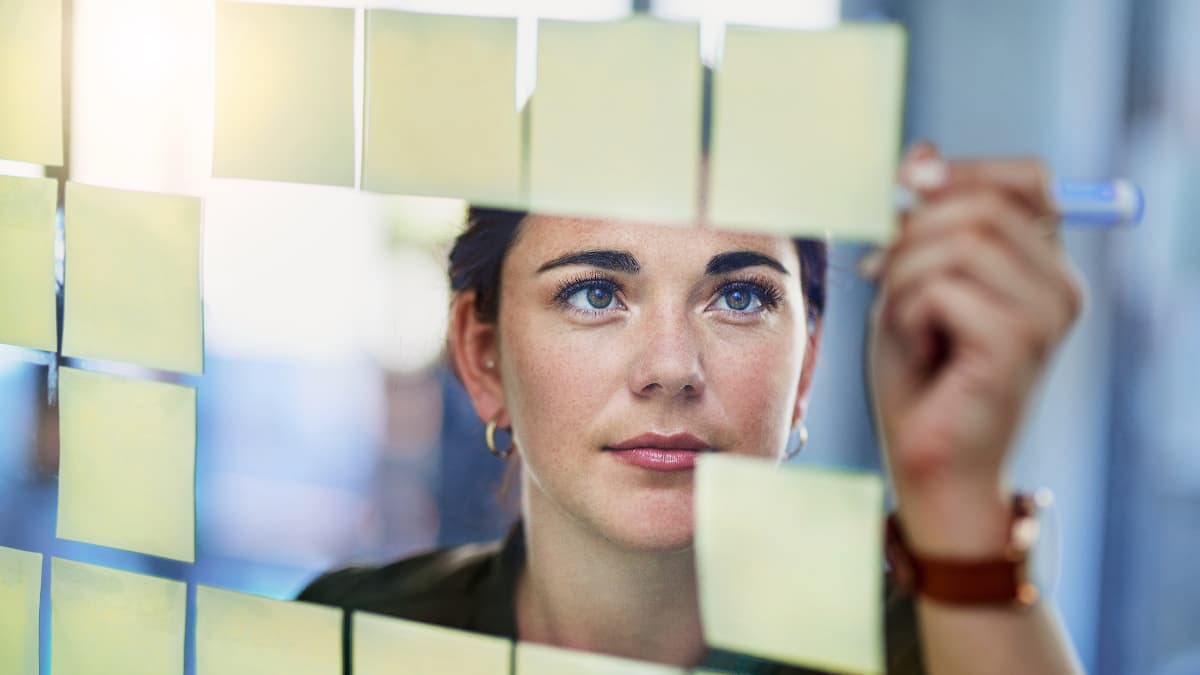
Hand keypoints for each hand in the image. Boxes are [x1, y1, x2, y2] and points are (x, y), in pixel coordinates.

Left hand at [862, 143, 1084, 555]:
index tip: (904, 197)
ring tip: (907, 324)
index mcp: (1044, 265)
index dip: (960, 174)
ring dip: (903, 278)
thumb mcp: (914, 282)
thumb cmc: (921, 379)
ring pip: (956, 242)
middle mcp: (1061, 285)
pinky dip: (906, 313)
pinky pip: (941, 288)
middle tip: (886, 282)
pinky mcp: (1017, 345)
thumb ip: (924, 221)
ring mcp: (1047, 315)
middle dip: (911, 236)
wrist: (930, 465)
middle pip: (980, 204)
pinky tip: (921, 351)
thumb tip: (923, 153)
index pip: (1026, 177)